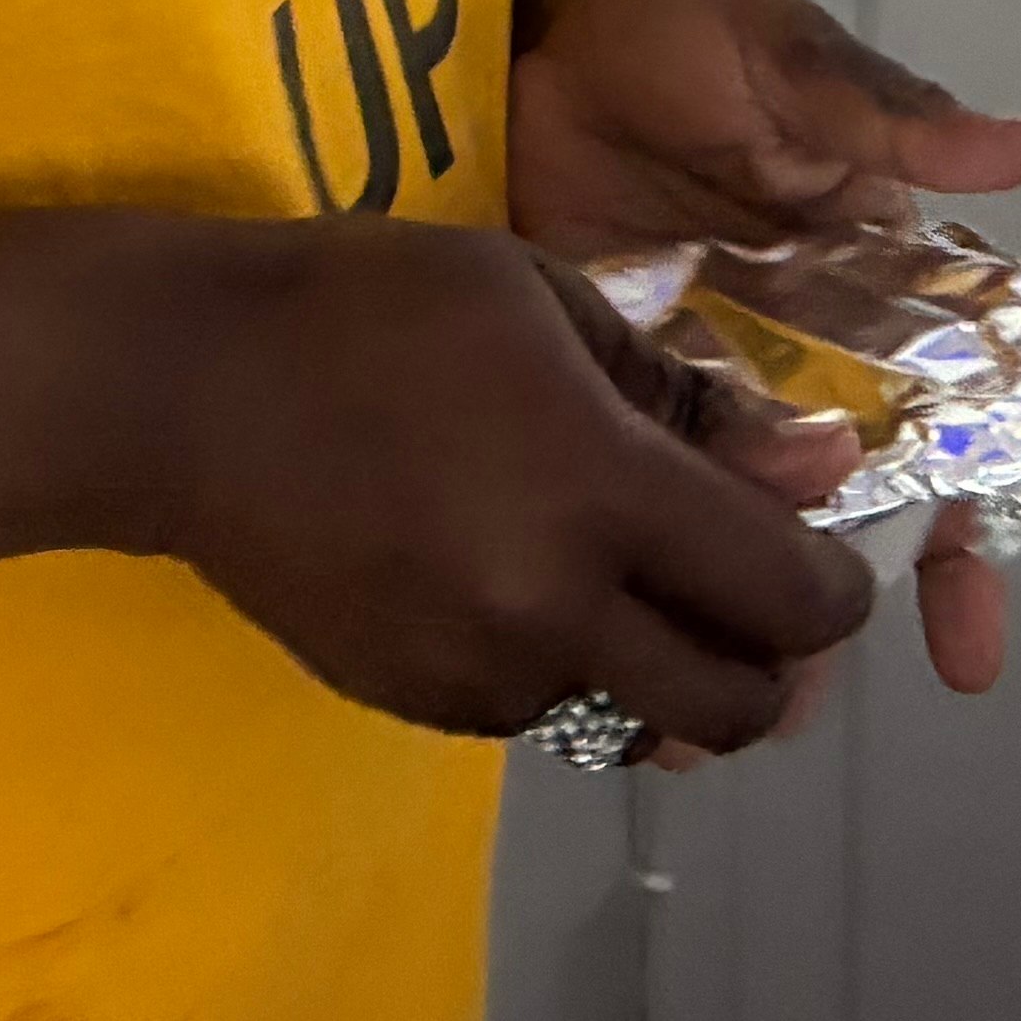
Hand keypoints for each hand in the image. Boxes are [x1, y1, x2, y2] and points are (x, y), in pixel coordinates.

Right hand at [116, 221, 877, 756]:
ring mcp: (479, 673)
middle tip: (737, 595)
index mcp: (601, 492)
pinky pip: (538, 713)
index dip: (836, 588)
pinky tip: (503, 578)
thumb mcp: (544, 302)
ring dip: (653, 666)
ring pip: (636, 718)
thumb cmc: (372, 309)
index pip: (792, 599)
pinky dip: (557, 666)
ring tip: (602, 572)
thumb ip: (687, 402)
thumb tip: (814, 469)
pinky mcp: (416, 702)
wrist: (184, 392)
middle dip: (769, 663)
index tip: (819, 552)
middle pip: (737, 709)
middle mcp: (553, 609)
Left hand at [512, 0, 1020, 698]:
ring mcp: (702, 366)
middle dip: (840, 603)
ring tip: (712, 706)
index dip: (970, 531)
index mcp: (871, 284)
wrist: (543, 5)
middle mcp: (799, 347)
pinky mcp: (607, 367)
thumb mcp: (792, 64)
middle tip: (807, 689)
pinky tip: (619, 634)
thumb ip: (896, 122)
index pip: (952, 427)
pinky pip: (639, 475)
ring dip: (736, 601)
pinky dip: (642, 552)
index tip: (971, 629)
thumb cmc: (687, 20)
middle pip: (847, 503)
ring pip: (743, 510)